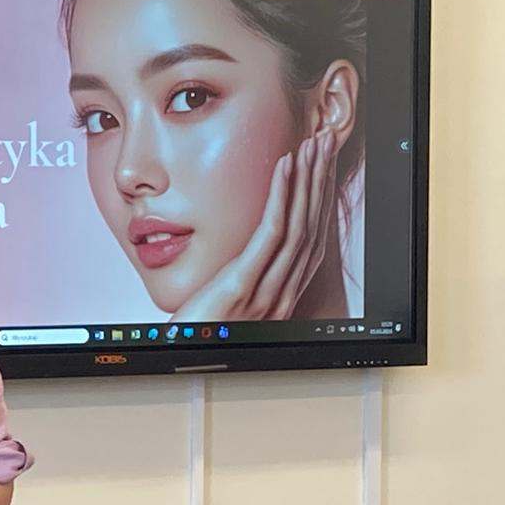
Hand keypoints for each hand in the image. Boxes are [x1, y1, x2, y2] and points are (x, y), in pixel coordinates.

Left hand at [171, 130, 336, 322]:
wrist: (178, 361)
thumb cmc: (195, 336)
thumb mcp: (226, 303)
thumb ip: (243, 278)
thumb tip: (243, 255)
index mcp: (279, 298)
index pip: (310, 239)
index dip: (320, 200)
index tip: (322, 166)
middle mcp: (280, 294)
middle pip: (311, 227)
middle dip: (321, 181)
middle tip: (326, 143)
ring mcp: (264, 292)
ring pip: (298, 225)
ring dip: (307, 180)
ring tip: (312, 146)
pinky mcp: (241, 287)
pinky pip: (270, 235)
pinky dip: (281, 197)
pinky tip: (285, 167)